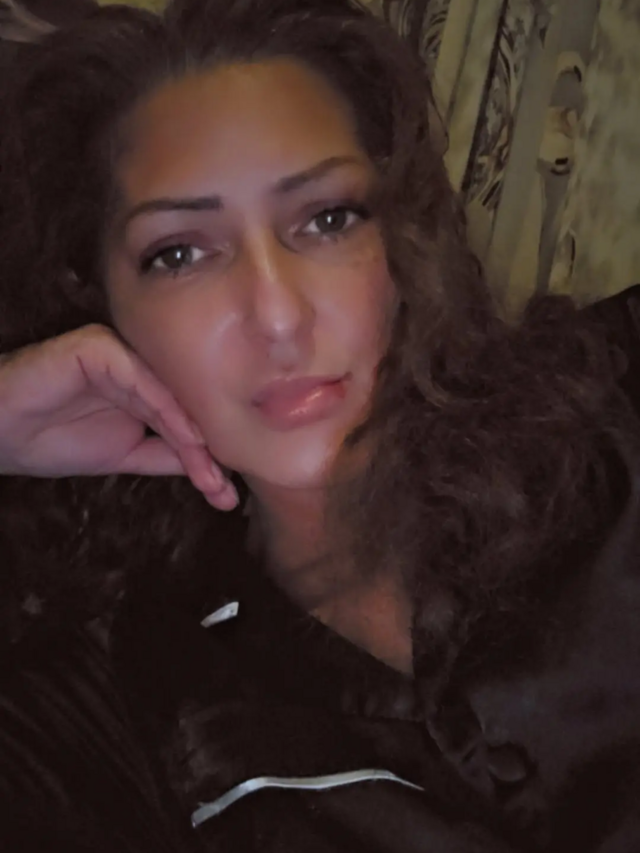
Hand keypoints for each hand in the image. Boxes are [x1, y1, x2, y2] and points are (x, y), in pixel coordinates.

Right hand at [0, 325, 237, 509]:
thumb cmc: (52, 439)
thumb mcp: (124, 454)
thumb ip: (166, 454)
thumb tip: (217, 474)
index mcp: (146, 384)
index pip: (186, 419)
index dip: (208, 457)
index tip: (226, 496)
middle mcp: (139, 365)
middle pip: (185, 407)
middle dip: (207, 453)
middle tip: (225, 491)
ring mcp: (121, 352)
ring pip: (169, 395)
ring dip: (193, 438)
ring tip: (211, 475)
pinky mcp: (101, 347)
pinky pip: (143, 380)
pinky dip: (167, 412)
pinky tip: (186, 442)